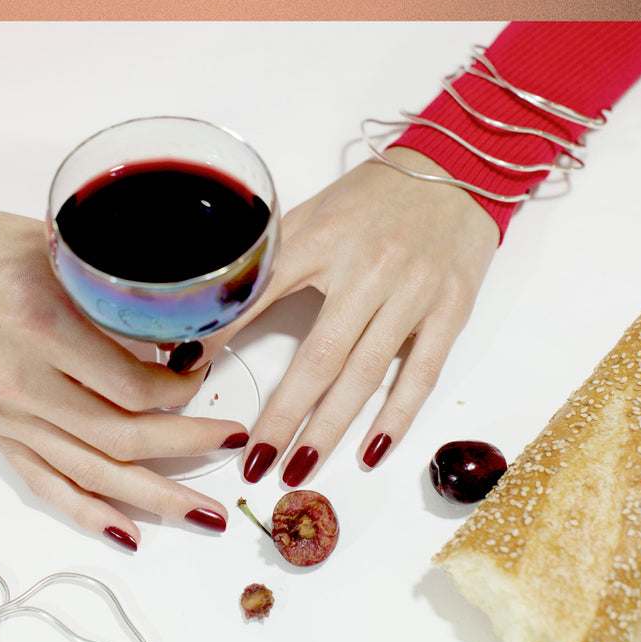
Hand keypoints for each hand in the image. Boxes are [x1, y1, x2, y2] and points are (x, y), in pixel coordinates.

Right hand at [0, 208, 247, 549]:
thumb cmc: (6, 253)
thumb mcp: (70, 253)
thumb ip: (123, 299)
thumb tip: (189, 339)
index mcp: (41, 328)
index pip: (129, 385)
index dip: (180, 390)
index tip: (205, 376)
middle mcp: (21, 382)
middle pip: (118, 436)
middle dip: (186, 446)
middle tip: (232, 443)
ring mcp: (8, 417)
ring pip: (90, 471)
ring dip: (153, 497)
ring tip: (204, 514)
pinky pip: (46, 485)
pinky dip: (89, 513)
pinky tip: (129, 533)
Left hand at [194, 148, 499, 485]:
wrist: (454, 172)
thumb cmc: (370, 199)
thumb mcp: (308, 219)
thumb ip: (266, 266)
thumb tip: (208, 315)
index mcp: (322, 239)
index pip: (262, 297)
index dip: (223, 339)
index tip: (187, 378)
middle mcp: (368, 269)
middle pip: (321, 357)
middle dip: (284, 416)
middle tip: (256, 463)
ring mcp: (414, 292)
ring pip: (366, 374)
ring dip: (331, 428)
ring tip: (301, 469)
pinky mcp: (451, 309)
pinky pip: (422, 372)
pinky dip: (397, 416)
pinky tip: (371, 451)